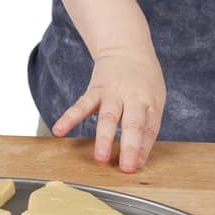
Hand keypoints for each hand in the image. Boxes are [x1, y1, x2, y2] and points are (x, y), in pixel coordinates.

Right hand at [52, 50, 165, 172]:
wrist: (126, 48)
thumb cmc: (143, 80)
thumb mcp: (155, 99)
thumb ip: (147, 126)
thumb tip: (139, 158)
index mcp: (150, 101)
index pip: (149, 129)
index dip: (143, 149)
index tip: (136, 167)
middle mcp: (132, 97)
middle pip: (132, 123)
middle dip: (129, 145)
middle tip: (126, 166)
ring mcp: (112, 93)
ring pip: (108, 115)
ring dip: (103, 137)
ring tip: (99, 157)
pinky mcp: (94, 90)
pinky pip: (81, 105)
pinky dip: (69, 118)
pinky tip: (59, 130)